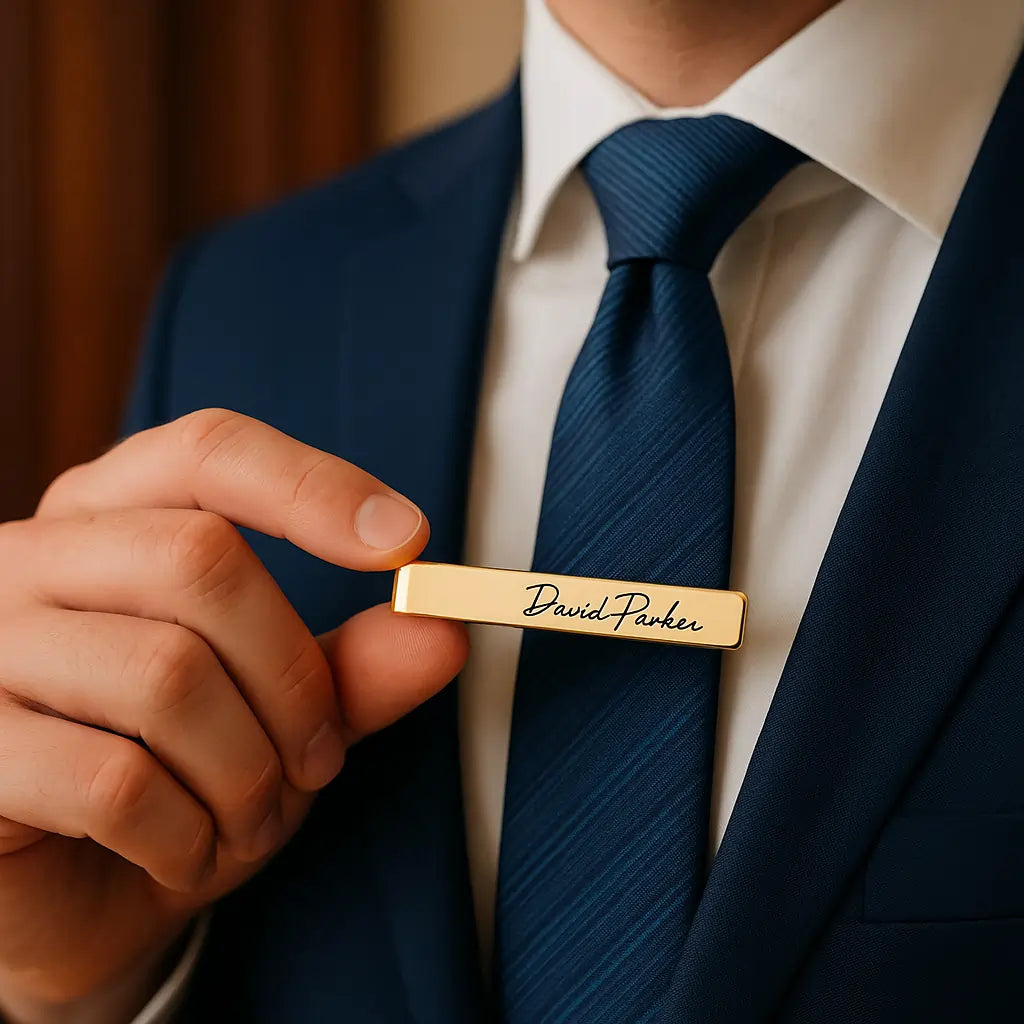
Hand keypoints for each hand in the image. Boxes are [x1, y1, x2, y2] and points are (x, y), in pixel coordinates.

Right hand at [0, 409, 466, 1017]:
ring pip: (167, 676)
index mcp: (112, 516)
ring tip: (251, 815)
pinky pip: (115, 781)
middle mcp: (33, 557)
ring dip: (247, 772)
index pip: (209, 451)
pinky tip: (186, 852)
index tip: (408, 541)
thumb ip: (352, 665)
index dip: (312, 485)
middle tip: (321, 759)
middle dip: (295, 678)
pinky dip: (186, 833)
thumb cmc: (182, 775)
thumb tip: (442, 629)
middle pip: (202, 560)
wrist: (75, 895)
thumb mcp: (281, 713)